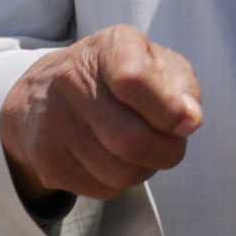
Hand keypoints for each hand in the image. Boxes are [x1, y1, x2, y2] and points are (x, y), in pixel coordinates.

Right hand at [1, 26, 203, 202]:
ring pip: (120, 172)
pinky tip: (112, 158)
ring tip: (139, 149)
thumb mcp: (155, 64)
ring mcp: (54, 121)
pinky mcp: (47, 157)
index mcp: (108, 48)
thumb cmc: (118, 78)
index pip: (133, 80)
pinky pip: (102, 188)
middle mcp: (71, 79)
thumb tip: (189, 120)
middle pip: (131, 139)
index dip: (168, 109)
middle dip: (165, 152)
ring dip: (144, 169)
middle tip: (171, 146)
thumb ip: (181, 87)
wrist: (45, 95)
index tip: (188, 123)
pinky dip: (120, 181)